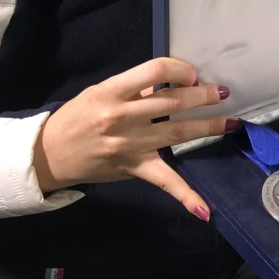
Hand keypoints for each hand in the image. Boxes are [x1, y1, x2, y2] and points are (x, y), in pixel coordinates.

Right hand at [32, 57, 238, 221]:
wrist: (48, 155)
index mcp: (111, 92)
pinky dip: (185, 195)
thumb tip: (169, 81)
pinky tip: (204, 208)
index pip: (154, 70)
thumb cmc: (76, 117)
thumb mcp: (100, 91)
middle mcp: (122, 117)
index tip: (191, 74)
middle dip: (202, 96)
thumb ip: (134, 88)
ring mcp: (129, 145)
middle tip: (222, 93)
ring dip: (208, 127)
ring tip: (231, 122)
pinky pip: (164, 181)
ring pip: (177, 132)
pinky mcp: (133, 168)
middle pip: (172, 102)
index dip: (179, 70)